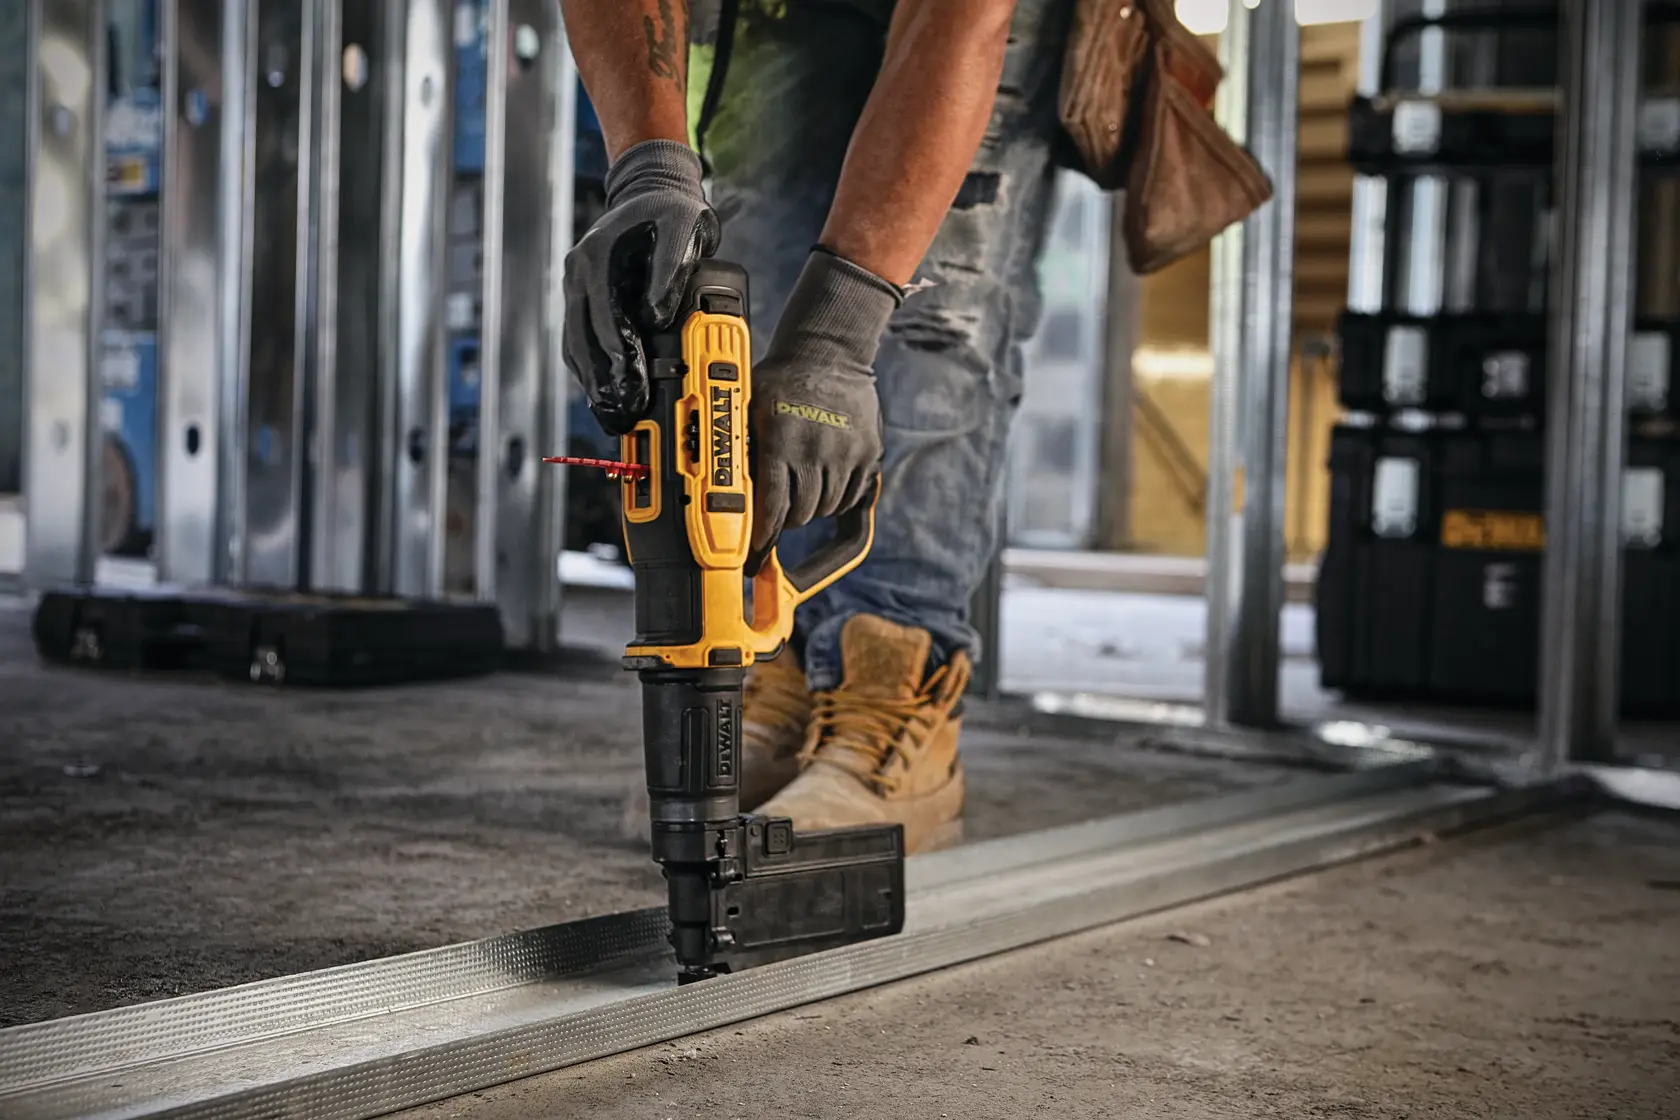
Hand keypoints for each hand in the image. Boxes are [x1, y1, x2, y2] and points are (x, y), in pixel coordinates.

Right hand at [562, 140, 719, 434]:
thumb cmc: (671, 209)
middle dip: (602, 381)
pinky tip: (606, 395)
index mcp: (596, 259)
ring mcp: (579, 289)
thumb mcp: (683, 229)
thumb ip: (670, 272)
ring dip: (593, 383)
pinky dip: (592, 371)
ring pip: (576, 345)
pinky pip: (581, 342)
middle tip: (622, 413)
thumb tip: (657, 318)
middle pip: (580, 340)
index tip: (633, 384)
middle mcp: (579, 276)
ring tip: (614, 416)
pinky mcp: (586, 301)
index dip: (617, 354)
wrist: (653, 189)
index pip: (602, 317)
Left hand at [749, 249, 902, 568]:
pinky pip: (852, 495)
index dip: (763, 536)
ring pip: (827, 508)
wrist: (829, 351)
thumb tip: (719, 494)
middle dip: (787, 520)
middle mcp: (815, 449)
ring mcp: (845, 452)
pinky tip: (825, 484)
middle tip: (778, 515)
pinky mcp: (868, 452)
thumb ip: (739, 448)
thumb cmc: (779, 380)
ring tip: (802, 491)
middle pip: (801, 513)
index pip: (773, 505)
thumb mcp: (748, 407)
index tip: (755, 552)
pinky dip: (838, 499)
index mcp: (780, 440)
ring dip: (812, 509)